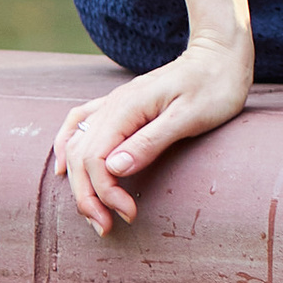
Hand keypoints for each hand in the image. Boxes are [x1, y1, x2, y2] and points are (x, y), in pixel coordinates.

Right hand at [54, 28, 254, 237]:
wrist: (219, 55)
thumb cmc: (214, 86)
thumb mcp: (190, 116)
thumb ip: (150, 141)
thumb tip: (113, 168)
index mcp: (127, 108)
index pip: (96, 158)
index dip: (106, 191)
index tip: (128, 213)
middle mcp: (113, 105)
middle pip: (81, 157)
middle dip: (88, 197)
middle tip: (106, 227)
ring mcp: (113, 103)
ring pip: (77, 145)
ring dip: (78, 181)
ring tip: (92, 211)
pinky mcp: (120, 105)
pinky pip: (80, 124)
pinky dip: (67, 147)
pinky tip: (63, 165)